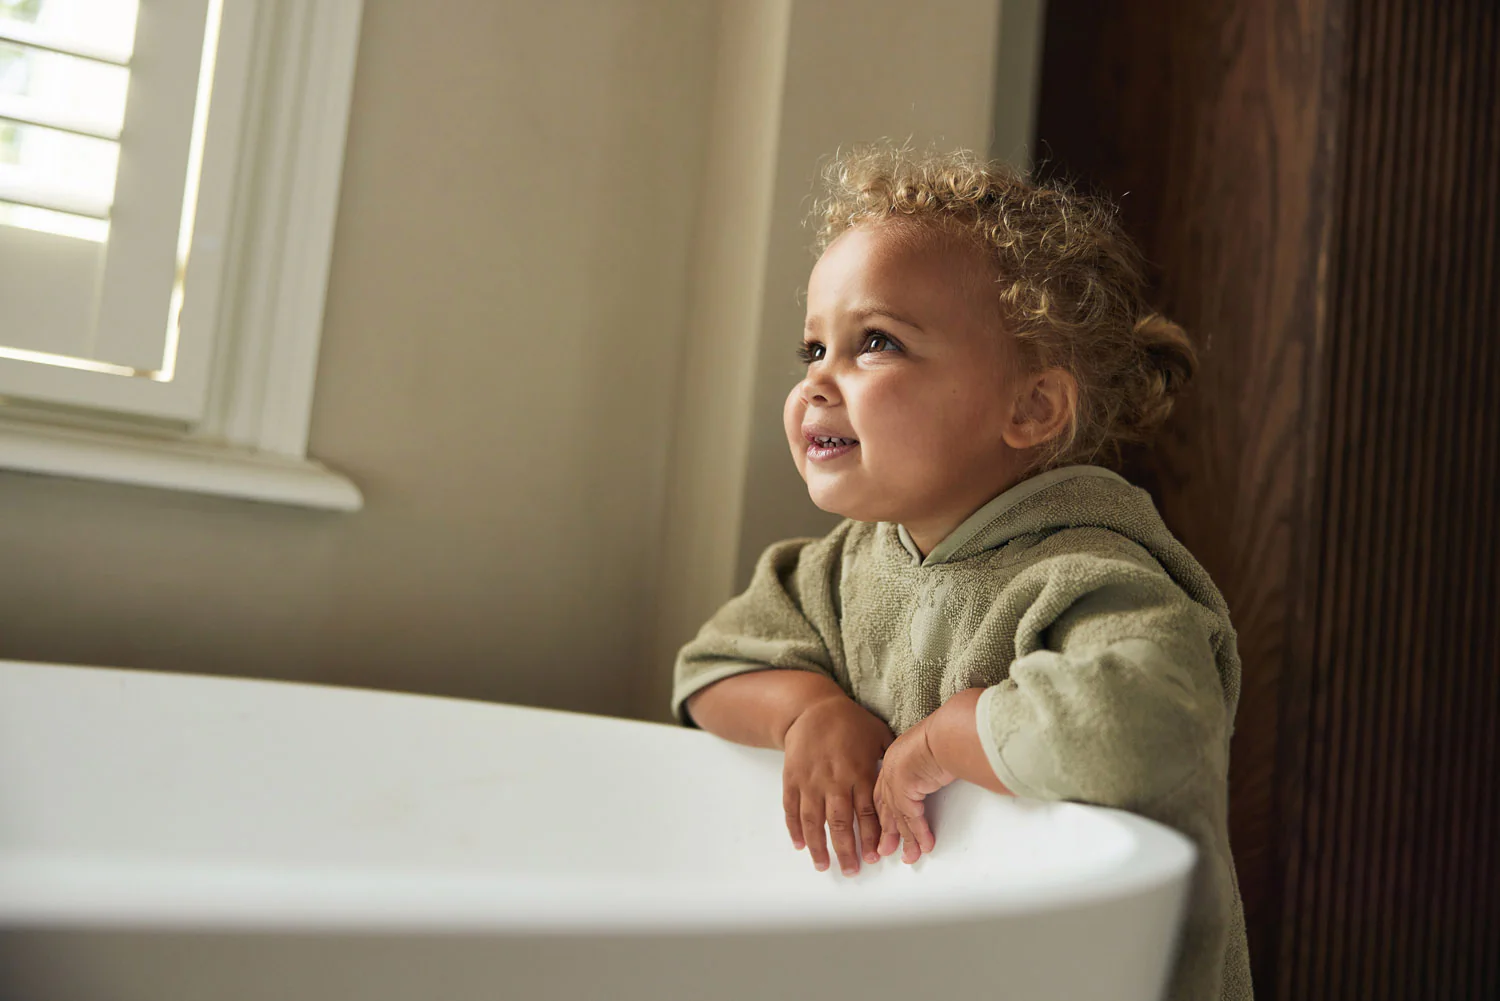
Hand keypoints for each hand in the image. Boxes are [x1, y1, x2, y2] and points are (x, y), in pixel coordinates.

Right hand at [781, 694, 893, 875]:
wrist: (812, 708)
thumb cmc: (849, 721)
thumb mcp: (878, 734)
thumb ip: (892, 760)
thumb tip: (912, 776)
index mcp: (858, 772)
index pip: (867, 813)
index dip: (871, 838)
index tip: (875, 857)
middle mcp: (834, 780)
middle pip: (840, 823)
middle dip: (846, 851)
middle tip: (851, 871)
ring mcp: (810, 780)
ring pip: (813, 820)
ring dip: (818, 846)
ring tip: (823, 866)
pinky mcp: (792, 778)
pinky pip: (791, 808)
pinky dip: (795, 828)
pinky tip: (800, 845)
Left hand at [873, 718, 956, 862]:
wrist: (948, 733)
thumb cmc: (945, 734)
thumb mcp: (932, 750)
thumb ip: (929, 765)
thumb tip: (939, 772)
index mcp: (894, 758)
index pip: (884, 791)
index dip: (884, 811)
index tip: (884, 826)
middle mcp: (891, 770)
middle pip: (886, 808)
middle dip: (887, 832)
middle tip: (885, 849)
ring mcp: (895, 781)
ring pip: (899, 818)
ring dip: (907, 840)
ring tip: (910, 856)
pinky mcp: (906, 792)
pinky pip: (913, 820)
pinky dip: (920, 835)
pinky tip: (925, 846)